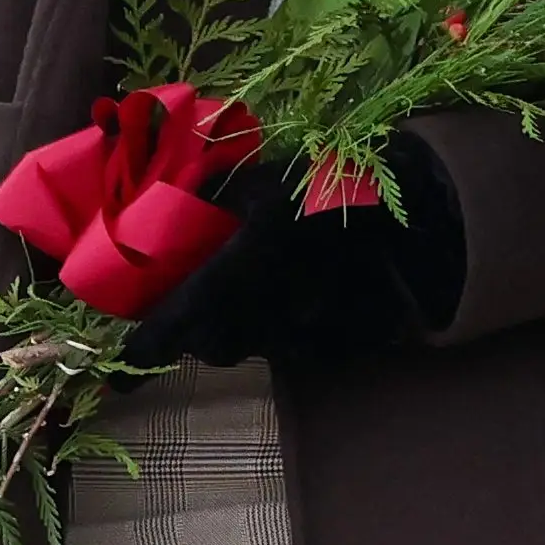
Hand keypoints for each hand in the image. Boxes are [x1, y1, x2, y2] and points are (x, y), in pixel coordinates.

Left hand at [144, 138, 462, 365]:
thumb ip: (219, 190)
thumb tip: (180, 193)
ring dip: (241, 335)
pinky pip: (298, 351)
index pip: (181, 320)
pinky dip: (285, 335)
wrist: (424, 215)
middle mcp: (270, 311)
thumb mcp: (271, 176)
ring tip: (247, 306)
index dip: (147, 349)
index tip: (121, 369)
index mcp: (243, 268)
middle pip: (215, 346)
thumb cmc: (336, 187)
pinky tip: (295, 308)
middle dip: (197, 334)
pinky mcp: (342, 344)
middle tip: (190, 316)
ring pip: (256, 350)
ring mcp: (308, 333)